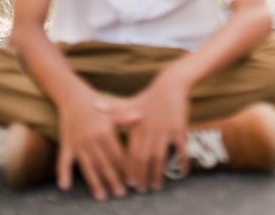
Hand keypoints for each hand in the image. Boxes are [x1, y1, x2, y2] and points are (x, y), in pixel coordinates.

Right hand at [57, 91, 136, 200]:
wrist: (74, 97)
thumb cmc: (98, 106)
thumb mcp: (113, 111)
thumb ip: (125, 118)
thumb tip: (140, 118)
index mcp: (105, 131)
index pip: (117, 154)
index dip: (124, 168)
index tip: (131, 180)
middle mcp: (92, 138)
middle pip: (104, 163)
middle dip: (113, 179)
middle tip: (120, 193)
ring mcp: (78, 143)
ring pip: (87, 166)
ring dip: (94, 182)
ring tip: (101, 196)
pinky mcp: (66, 144)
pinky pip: (63, 161)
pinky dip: (63, 173)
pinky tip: (65, 187)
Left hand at [106, 74, 189, 192]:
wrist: (170, 84)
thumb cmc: (149, 96)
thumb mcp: (128, 103)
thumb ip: (112, 109)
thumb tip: (93, 105)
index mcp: (136, 128)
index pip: (131, 155)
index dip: (131, 171)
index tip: (131, 183)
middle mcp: (149, 131)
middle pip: (144, 160)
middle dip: (143, 177)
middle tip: (143, 189)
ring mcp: (164, 131)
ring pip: (159, 158)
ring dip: (158, 174)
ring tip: (157, 186)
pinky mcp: (178, 129)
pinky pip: (180, 149)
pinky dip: (181, 161)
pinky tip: (182, 171)